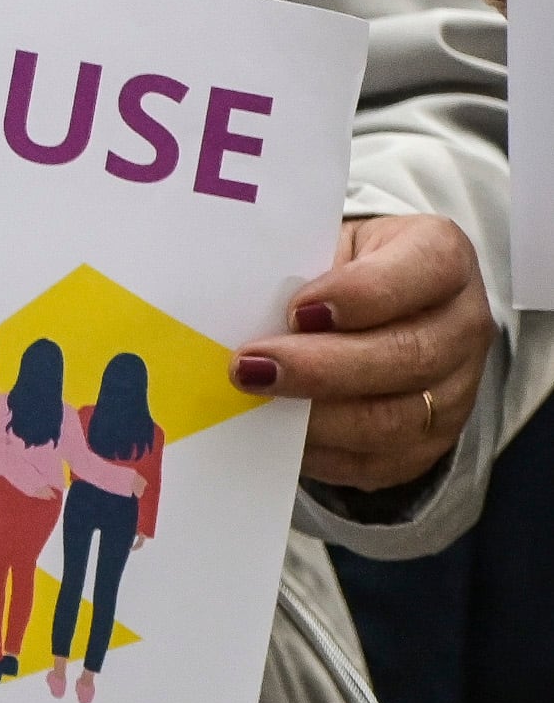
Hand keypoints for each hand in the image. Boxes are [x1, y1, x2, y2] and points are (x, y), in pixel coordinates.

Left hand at [239, 213, 492, 492]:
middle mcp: (463, 325)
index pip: (424, 271)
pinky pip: (381, 460)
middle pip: (409, 356)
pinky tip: (278, 433)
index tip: (297, 309)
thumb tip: (238, 306)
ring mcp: (455, 391)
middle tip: (251, 367)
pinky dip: (324, 452)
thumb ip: (297, 268)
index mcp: (442, 257)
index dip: (361, 294)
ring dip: (318, 416)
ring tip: (257, 402)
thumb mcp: (323, 242)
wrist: (370, 310)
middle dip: (322, 368)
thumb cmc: (336, 267)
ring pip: (398, 418)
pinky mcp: (431, 442)